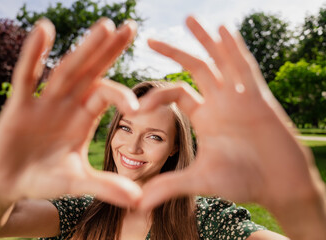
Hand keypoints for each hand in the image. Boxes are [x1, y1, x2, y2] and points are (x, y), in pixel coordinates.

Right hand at [0, 18, 141, 206]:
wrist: (8, 185)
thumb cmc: (43, 180)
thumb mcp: (77, 182)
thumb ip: (105, 186)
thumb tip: (139, 200)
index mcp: (84, 118)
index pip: (107, 95)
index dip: (122, 97)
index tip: (136, 108)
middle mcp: (67, 104)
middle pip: (92, 72)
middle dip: (109, 51)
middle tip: (130, 26)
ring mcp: (44, 102)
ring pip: (67, 70)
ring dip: (84, 48)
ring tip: (104, 26)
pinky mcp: (19, 105)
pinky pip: (27, 75)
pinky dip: (34, 54)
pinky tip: (44, 30)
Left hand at [139, 16, 322, 212]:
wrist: (279, 184)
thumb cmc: (244, 180)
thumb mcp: (201, 180)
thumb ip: (169, 186)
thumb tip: (136, 204)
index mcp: (205, 116)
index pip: (175, 93)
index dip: (155, 96)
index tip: (136, 108)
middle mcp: (220, 102)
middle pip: (195, 68)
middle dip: (174, 52)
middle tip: (149, 39)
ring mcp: (239, 97)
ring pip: (219, 61)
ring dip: (205, 40)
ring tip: (188, 19)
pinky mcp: (258, 97)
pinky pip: (245, 67)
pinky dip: (234, 49)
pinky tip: (225, 30)